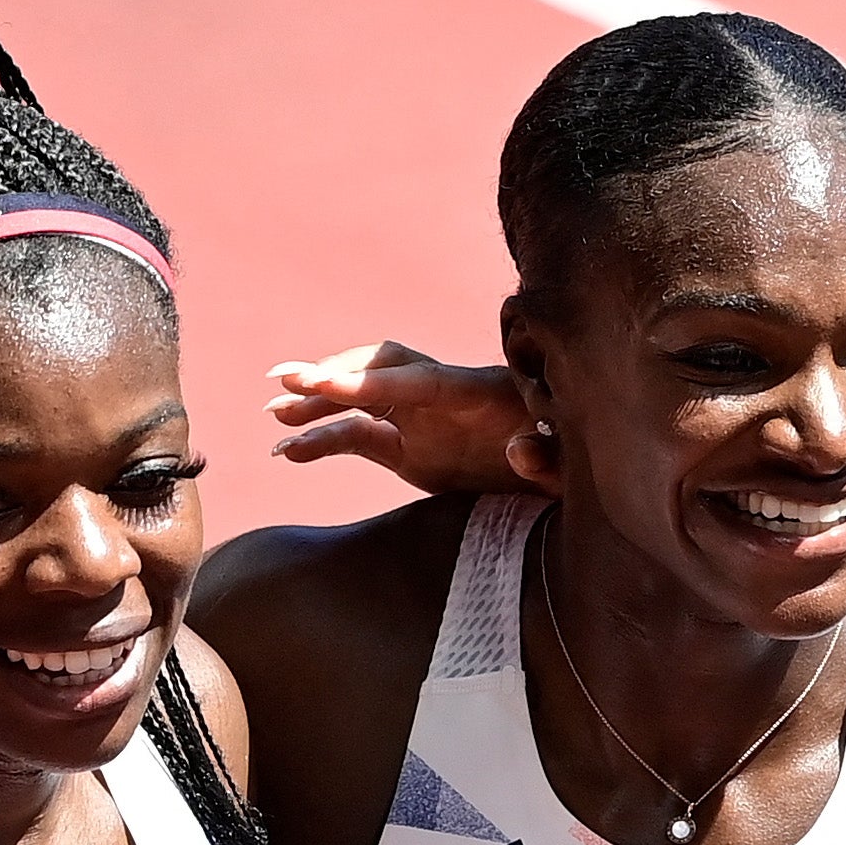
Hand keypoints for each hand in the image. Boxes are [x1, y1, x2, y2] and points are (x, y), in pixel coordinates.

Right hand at [266, 342, 555, 495]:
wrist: (568, 473)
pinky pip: (358, 437)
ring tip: (273, 415)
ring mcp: (423, 422)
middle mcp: (444, 399)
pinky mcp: (411, 448)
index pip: (419, 380)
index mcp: (482, 393)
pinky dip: (323, 440)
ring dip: (317, 404)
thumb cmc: (572, 461)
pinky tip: (288, 452)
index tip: (326, 385)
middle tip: (289, 382)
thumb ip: (547, 455)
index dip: (373, 380)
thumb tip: (520, 448)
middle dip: (336, 374)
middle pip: (381, 371)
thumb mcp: (569, 463)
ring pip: (360, 401)